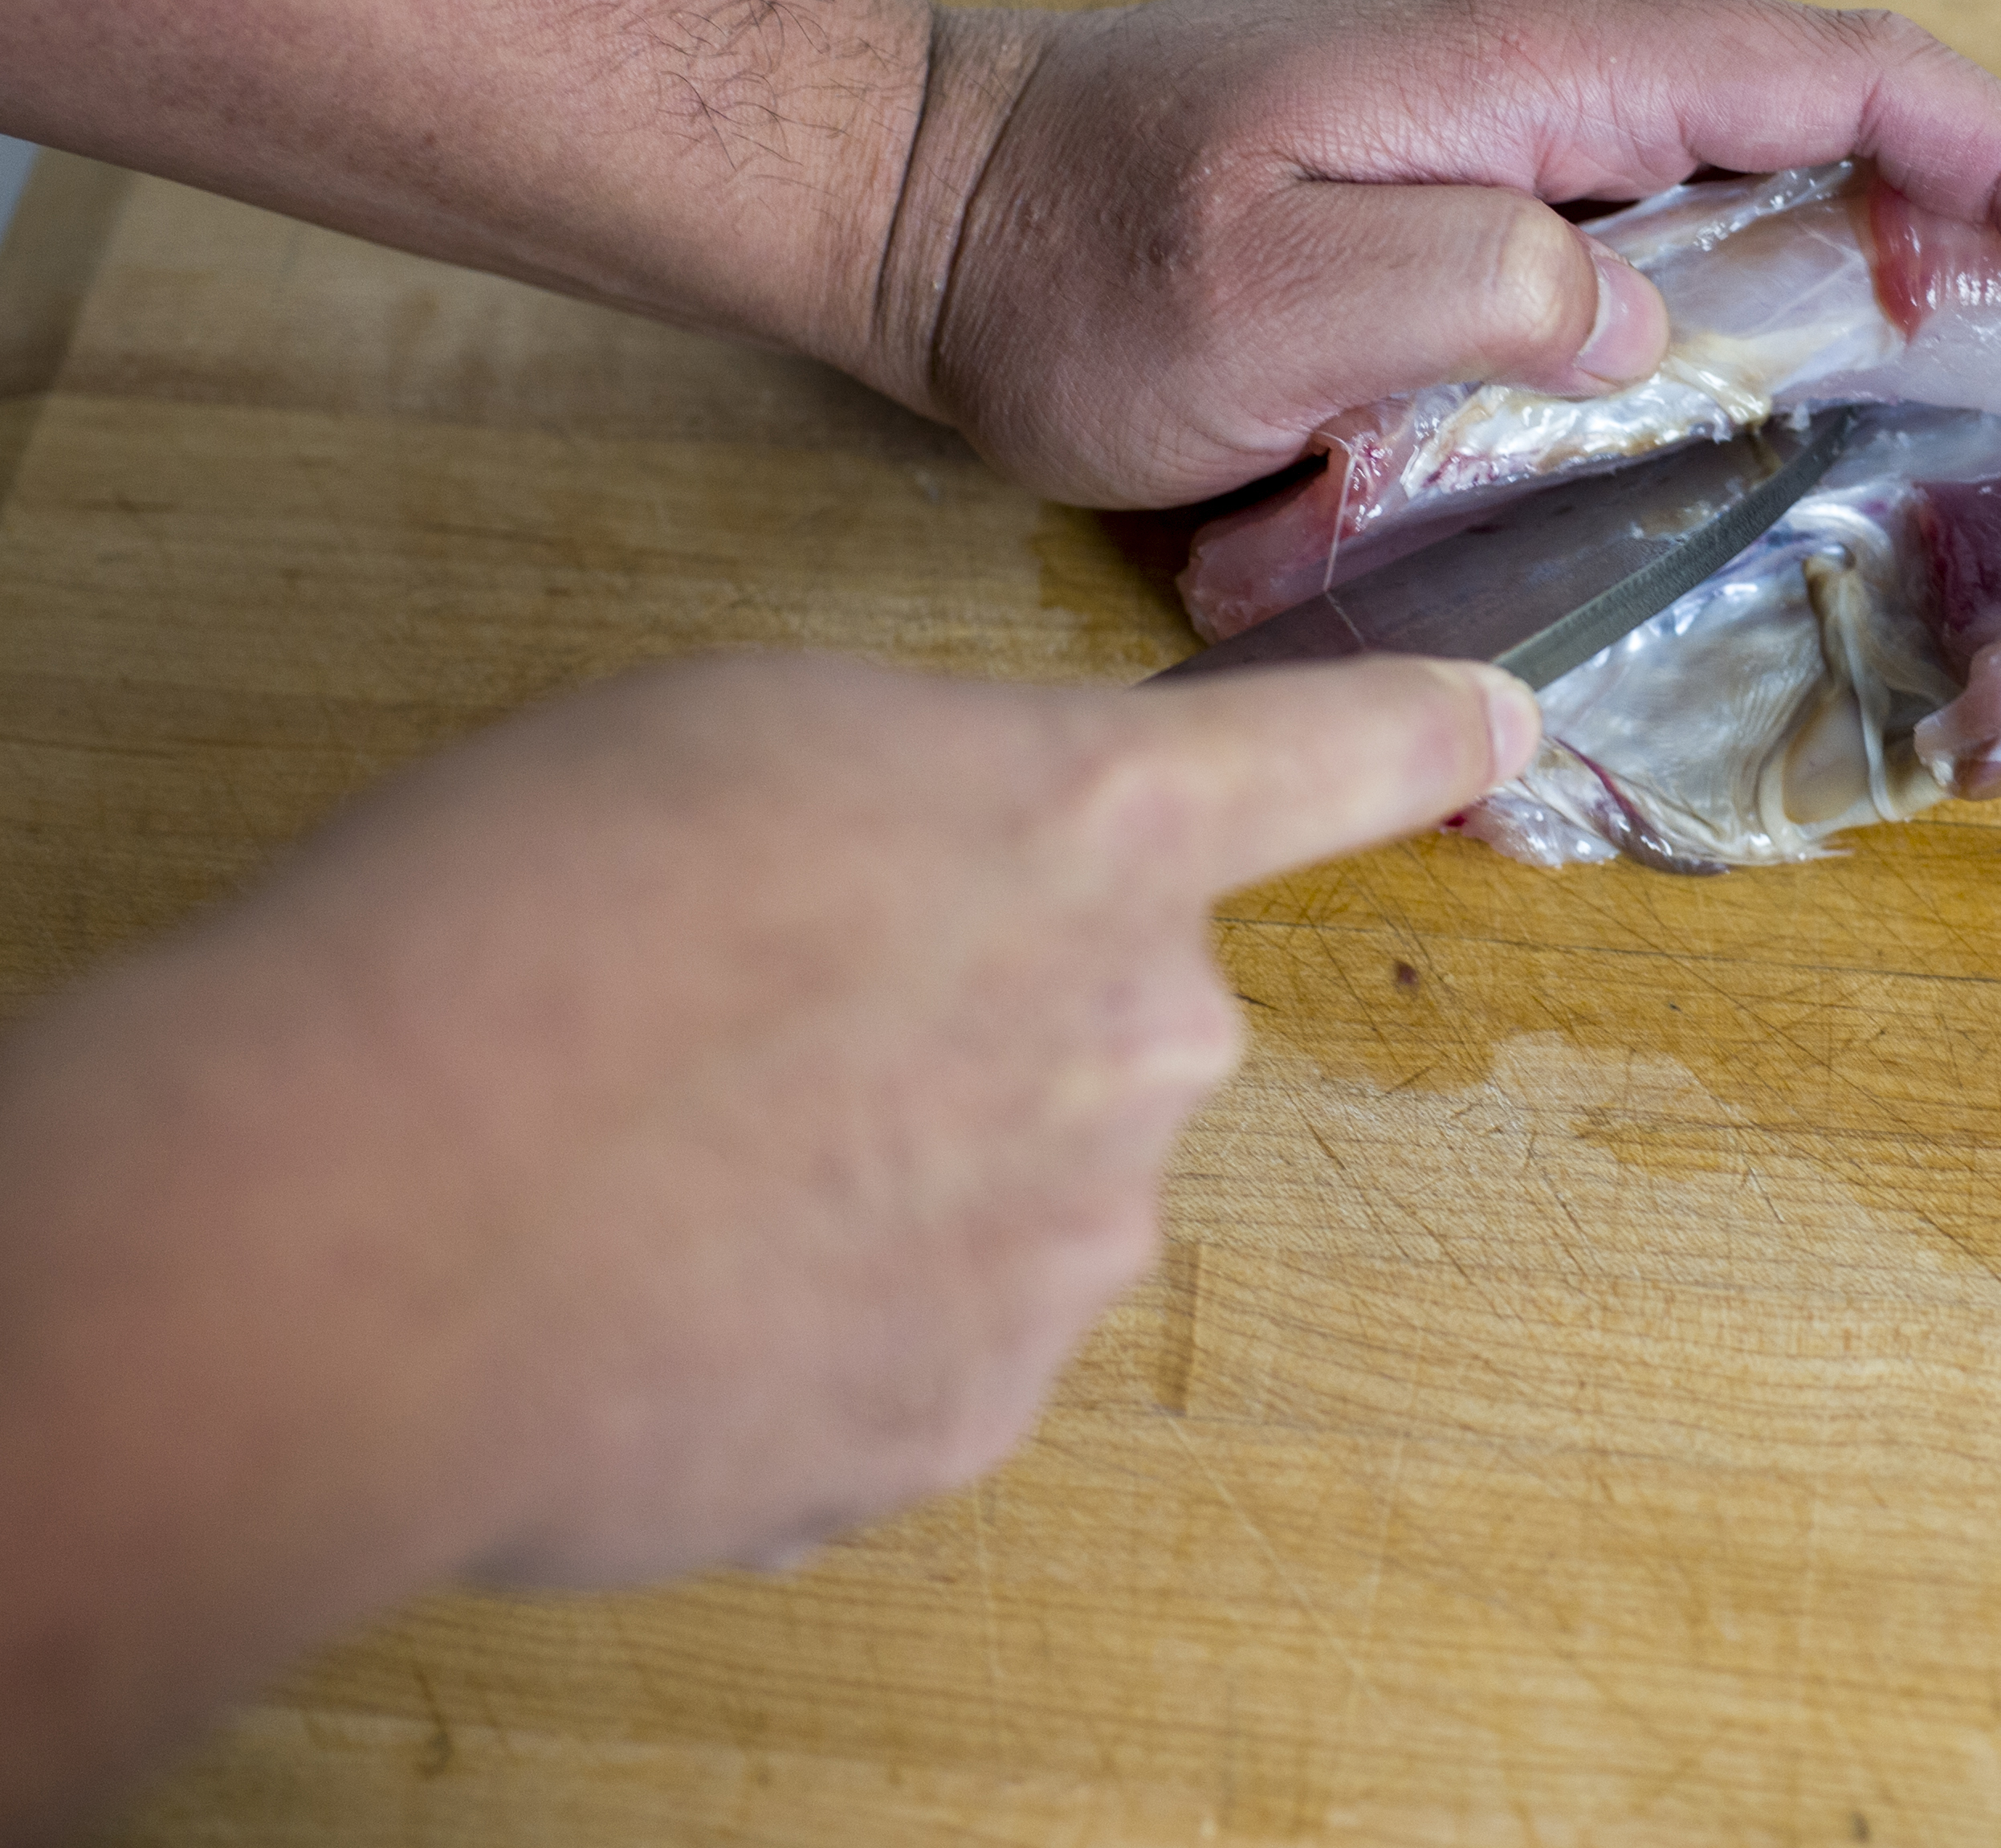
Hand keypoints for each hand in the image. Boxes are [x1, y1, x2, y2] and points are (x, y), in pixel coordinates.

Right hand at [0, 652, 1532, 1823]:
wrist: (354, 1233)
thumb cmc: (510, 925)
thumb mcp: (741, 737)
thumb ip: (937, 792)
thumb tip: (977, 887)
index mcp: (1090, 828)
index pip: (1329, 758)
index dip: (1420, 735)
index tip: (1502, 724)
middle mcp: (1139, 1039)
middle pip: (1121, 1008)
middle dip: (987, 1010)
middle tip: (763, 1017)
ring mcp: (1070, 1251)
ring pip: (1022, 1187)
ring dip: (899, 1174)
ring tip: (681, 1162)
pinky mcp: (971, 1421)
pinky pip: (933, 1341)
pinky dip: (831, 1319)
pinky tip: (676, 1290)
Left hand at [861, 0, 2000, 507]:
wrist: (933, 199)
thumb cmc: (1078, 268)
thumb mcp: (1258, 301)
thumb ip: (1471, 293)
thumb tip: (1640, 309)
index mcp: (1533, 45)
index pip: (1836, 77)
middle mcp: (1553, 20)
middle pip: (1852, 80)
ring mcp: (1526, 64)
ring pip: (1794, 116)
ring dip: (1950, 188)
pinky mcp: (1492, 125)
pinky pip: (1710, 158)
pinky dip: (1831, 210)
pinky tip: (1892, 277)